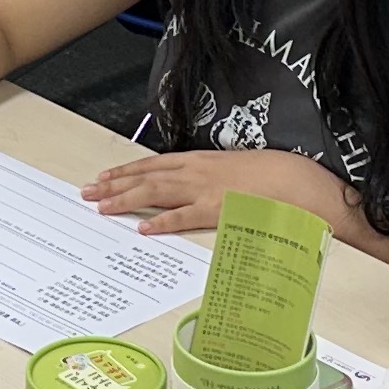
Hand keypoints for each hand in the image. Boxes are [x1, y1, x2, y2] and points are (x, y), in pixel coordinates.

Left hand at [82, 149, 331, 238]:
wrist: (300, 179)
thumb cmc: (274, 176)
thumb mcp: (238, 170)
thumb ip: (215, 179)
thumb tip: (199, 190)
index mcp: (203, 160)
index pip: (155, 163)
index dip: (128, 170)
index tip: (105, 177)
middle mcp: (199, 171)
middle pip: (147, 176)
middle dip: (115, 184)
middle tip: (88, 193)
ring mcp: (207, 190)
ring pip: (157, 191)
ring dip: (126, 199)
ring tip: (102, 207)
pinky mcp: (218, 210)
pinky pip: (184, 216)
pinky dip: (161, 221)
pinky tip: (143, 228)